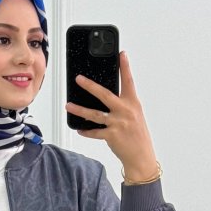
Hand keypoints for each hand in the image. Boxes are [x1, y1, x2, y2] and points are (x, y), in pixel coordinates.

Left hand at [65, 50, 158, 179]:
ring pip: (94, 114)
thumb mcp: (135, 116)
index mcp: (133, 103)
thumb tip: (107, 97)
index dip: (125, 67)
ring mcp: (118, 123)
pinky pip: (95, 132)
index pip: (129, 81)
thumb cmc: (138, 135)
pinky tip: (79, 129)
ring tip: (69, 105)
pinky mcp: (111, 136)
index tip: (121, 54)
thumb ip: (123, 105)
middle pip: (104, 94)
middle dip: (90, 86)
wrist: (141, 156)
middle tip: (79, 79)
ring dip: (79, 110)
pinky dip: (86, 131)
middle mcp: (125, 111)